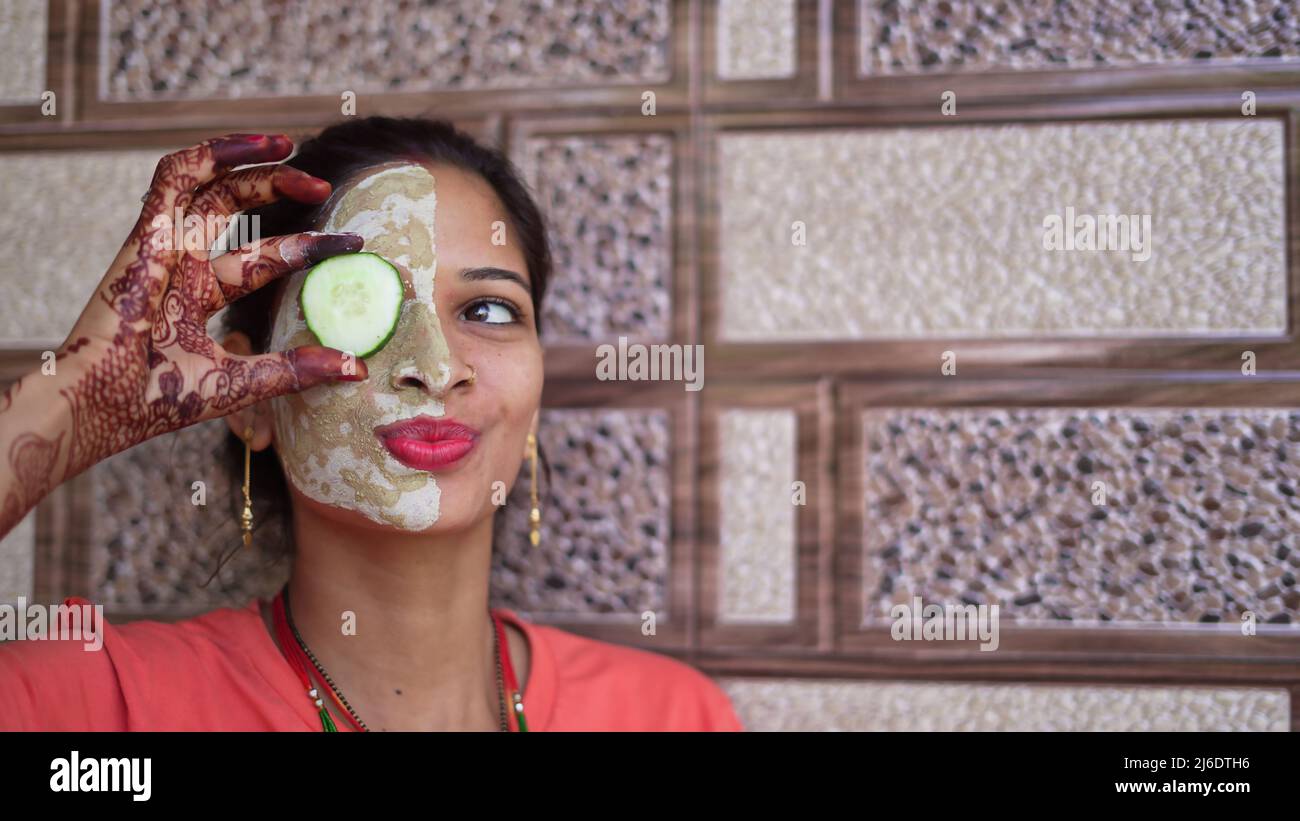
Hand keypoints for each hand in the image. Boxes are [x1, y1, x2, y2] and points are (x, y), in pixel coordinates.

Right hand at [48, 133, 366, 478]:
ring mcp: (165, 248)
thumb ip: (295, 371)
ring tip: (290, 145)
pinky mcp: (148, 235)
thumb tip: (357, 368)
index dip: (306, 247)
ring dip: (247, 160)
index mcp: (200, 294)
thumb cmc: (158, 400)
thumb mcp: (242, 383)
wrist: (104, 406)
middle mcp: (184, 264)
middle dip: (277, 188)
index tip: (353, 245)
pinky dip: (211, 154)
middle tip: (325, 187)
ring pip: (206, 184)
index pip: (262, 257)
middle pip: (233, 207)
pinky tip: (254, 145)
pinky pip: (175, 177)